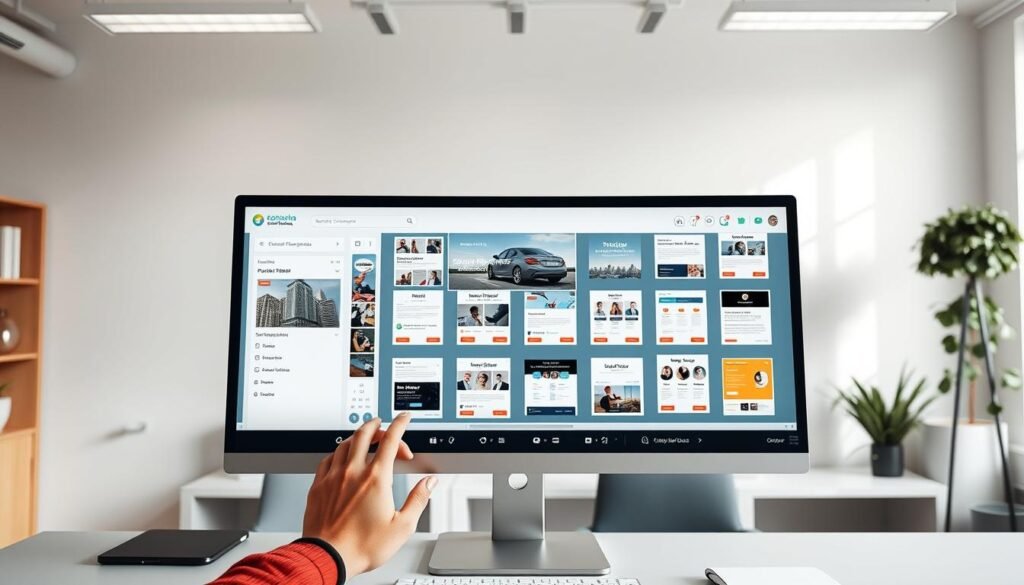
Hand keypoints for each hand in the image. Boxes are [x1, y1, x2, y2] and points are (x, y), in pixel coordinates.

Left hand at [302, 413, 435, 576]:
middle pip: (364, 435)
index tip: (404, 419)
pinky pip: (327, 459)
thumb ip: (418, 500)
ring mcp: (333, 478)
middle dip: (377, 425)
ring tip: (363, 436)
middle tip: (383, 424)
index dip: (400, 425)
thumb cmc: (362, 546)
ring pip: (344, 443)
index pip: (390, 440)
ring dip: (357, 435)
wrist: (328, 558)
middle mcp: (353, 473)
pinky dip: (337, 452)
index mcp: (376, 479)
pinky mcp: (318, 486)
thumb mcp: (402, 527)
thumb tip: (428, 484)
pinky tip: (340, 457)